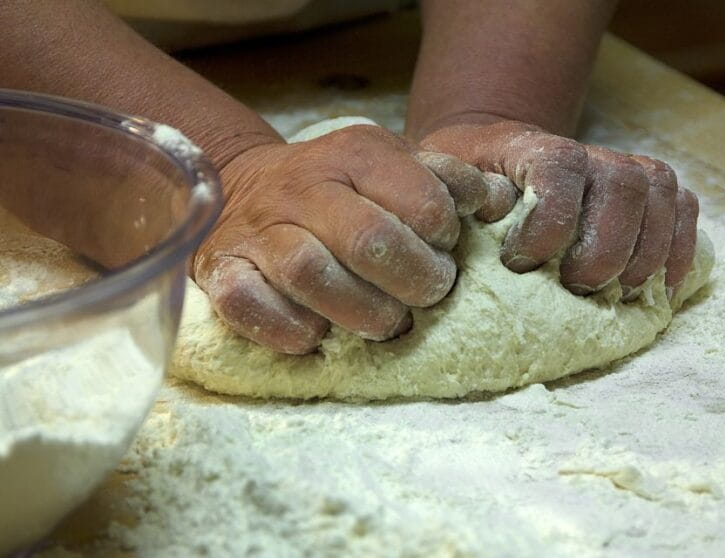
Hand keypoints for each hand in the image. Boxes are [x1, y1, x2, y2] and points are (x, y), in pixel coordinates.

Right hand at [193, 125, 487, 353]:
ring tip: (385, 323)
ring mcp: (260, 229)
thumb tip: (501, 202)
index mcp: (356, 154)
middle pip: (370, 240)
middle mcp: (305, 186)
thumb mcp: (393, 165)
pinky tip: (315, 336)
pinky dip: (285, 329)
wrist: (246, 185)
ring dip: (360, 312)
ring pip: (310, 273)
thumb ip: (446, 180)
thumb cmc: (340, 188)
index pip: (424, 201)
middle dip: (414, 281)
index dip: (444, 238)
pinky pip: (246, 303)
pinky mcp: (223, 268)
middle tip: (426, 296)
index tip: (443, 252)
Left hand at [420, 120, 698, 297]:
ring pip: (660, 197)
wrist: (498, 164)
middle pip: (623, 185)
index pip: (561, 167)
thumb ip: (451, 201)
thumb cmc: (469, 186)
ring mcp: (624, 168)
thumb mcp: (444, 187)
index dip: (552, 219)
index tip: (521, 262)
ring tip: (614, 294)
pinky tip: (657, 287)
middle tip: (575, 288)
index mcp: (531, 146)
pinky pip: (684, 209)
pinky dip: (679, 249)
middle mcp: (588, 152)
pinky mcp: (649, 191)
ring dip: (644, 254)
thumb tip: (474, 226)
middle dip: (604, 248)